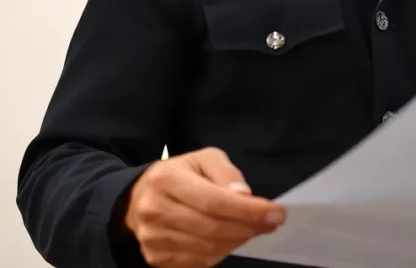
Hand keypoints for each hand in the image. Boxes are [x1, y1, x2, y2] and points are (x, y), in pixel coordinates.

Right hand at [124, 147, 284, 267]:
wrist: (139, 198)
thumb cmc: (181, 175)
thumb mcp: (204, 159)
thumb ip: (226, 173)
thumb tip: (244, 196)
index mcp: (166, 179)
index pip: (214, 201)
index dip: (248, 211)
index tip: (276, 213)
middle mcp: (155, 210)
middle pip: (212, 229)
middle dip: (248, 227)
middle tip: (270, 223)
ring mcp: (153, 239)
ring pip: (207, 249)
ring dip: (237, 241)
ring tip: (251, 229)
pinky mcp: (156, 258)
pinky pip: (198, 263)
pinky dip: (221, 253)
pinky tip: (230, 239)